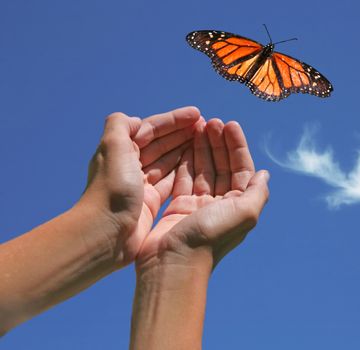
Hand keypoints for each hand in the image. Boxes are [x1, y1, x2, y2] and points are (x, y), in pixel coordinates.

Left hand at [79, 106, 199, 263]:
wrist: (105, 234)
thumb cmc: (111, 191)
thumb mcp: (113, 148)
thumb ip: (120, 125)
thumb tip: (136, 120)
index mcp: (121, 150)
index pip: (151, 129)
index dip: (173, 120)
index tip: (196, 113)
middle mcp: (130, 165)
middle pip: (161, 144)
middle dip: (182, 133)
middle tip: (206, 125)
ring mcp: (141, 185)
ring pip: (168, 161)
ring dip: (185, 149)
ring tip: (205, 141)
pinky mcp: (150, 203)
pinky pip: (171, 181)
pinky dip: (183, 171)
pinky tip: (198, 165)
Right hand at [135, 118, 269, 271]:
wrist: (173, 263)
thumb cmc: (209, 237)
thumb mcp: (244, 213)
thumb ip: (257, 193)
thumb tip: (265, 174)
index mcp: (239, 205)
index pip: (241, 169)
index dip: (237, 146)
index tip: (229, 124)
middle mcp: (221, 205)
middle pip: (222, 166)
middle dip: (218, 143)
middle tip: (211, 121)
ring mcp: (200, 206)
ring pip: (203, 170)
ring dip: (202, 148)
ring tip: (198, 126)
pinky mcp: (180, 207)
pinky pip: (184, 178)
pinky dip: (185, 161)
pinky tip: (184, 145)